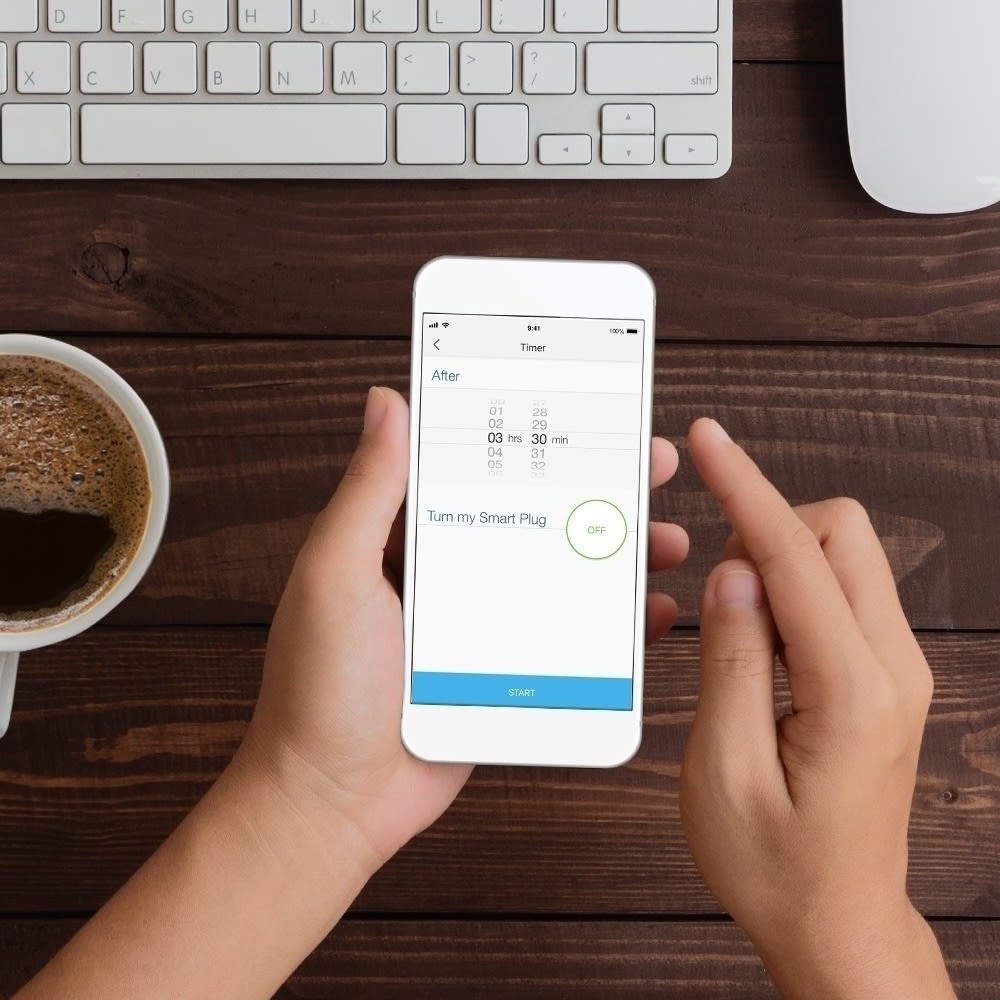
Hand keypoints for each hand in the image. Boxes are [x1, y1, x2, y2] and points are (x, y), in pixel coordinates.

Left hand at [243, 387, 688, 868]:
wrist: (333, 800)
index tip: (581, 411)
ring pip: (560, 572)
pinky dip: (612, 623)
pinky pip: (567, 637)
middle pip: (534, 514)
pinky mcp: (503, 674)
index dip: (531, 437)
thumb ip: (369, 490)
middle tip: (651, 464)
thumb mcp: (335, 572)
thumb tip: (385, 402)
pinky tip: (650, 610)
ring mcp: (479, 624)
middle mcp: (447, 572)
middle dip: (596, 487)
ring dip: (615, 552)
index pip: (477, 466)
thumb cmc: (319, 687)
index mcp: (404, 538)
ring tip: (665, 537)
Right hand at [679, 419, 953, 998]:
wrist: (838, 922)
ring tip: (730, 631)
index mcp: (852, 690)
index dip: (744, 489)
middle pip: (840, 534)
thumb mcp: (723, 769)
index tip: (711, 443)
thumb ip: (729, 661)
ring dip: (777, 565)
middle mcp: (892, 669)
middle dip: (767, 528)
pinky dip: (791, 594)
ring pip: (842, 559)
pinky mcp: (885, 679)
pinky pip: (839, 597)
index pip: (795, 556)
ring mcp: (898, 672)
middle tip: (713, 584)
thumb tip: (733, 576)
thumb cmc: (776, 865)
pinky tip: (755, 642)